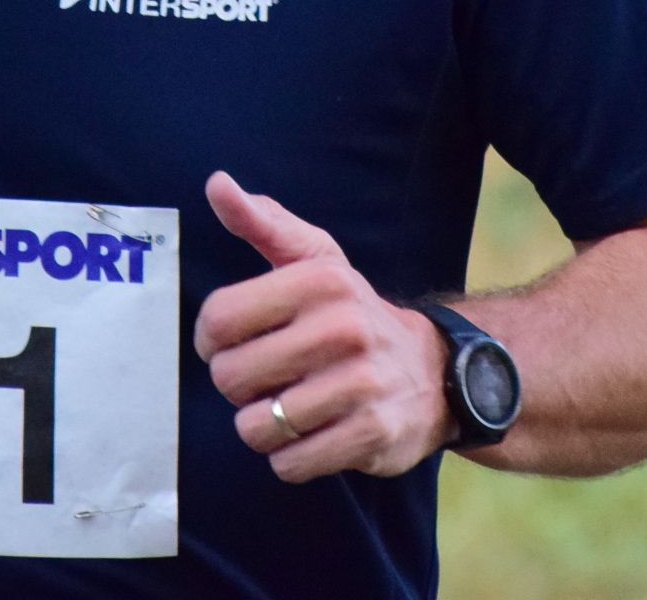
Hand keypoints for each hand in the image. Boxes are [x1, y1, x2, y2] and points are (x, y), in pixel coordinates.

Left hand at [192, 173, 452, 483]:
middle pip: (230, 377)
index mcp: (319, 281)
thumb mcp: (315, 259)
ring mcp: (361, 384)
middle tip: (266, 378)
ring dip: (263, 425)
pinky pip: (290, 463)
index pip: (218, 318)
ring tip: (289, 406)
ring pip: (256, 426)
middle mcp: (343, 328)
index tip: (229, 342)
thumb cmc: (351, 313)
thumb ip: (262, 223)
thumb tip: (216, 184)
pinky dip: (291, 457)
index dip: (210, 339)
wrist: (436, 371)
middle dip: (238, 385)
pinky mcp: (372, 434)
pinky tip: (313, 434)